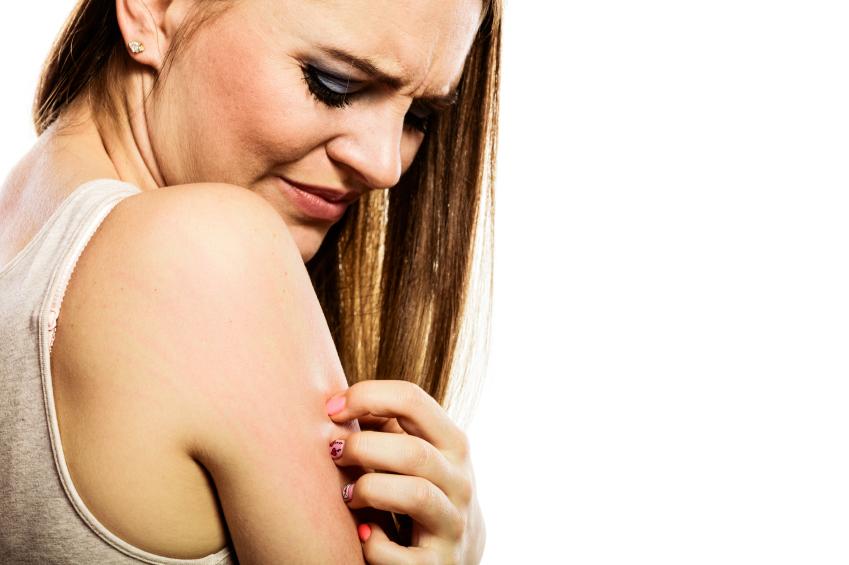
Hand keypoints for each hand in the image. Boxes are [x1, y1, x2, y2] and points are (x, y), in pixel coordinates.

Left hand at [326, 380, 485, 564]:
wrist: (456, 559)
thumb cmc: (422, 493)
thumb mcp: (418, 456)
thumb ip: (387, 427)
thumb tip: (338, 403)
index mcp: (452, 444)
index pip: (413, 400)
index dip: (367, 396)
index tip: (332, 409)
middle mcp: (459, 481)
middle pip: (412, 452)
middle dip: (362, 448)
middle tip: (334, 453)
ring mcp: (452, 524)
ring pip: (414, 494)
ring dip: (368, 490)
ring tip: (347, 494)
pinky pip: (399, 554)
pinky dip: (373, 544)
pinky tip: (364, 535)